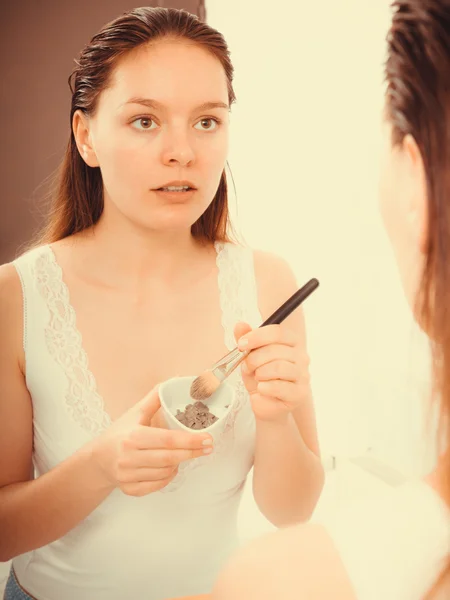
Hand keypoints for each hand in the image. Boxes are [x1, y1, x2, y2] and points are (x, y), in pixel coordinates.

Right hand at [92, 386, 213, 495]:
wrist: (97, 459)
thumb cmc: (120, 433)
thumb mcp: (136, 412)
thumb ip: (156, 397)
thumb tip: (177, 378)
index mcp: (132, 437)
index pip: (167, 440)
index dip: (190, 440)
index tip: (207, 438)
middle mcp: (128, 457)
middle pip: (169, 458)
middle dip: (192, 453)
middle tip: (208, 447)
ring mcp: (128, 476)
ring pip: (165, 473)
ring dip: (179, 464)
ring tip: (184, 454)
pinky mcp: (129, 489)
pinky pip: (157, 486)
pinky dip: (168, 477)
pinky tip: (170, 467)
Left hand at [234, 322, 309, 422]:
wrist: (265, 403)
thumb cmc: (260, 377)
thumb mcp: (249, 356)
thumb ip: (245, 339)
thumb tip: (240, 324)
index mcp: (291, 342)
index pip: (277, 332)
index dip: (257, 336)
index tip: (241, 344)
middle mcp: (301, 356)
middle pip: (275, 349)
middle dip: (254, 358)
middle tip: (247, 366)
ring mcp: (303, 375)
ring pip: (278, 367)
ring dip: (260, 373)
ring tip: (256, 378)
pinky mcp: (299, 393)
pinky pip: (279, 386)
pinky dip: (265, 387)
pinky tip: (261, 388)